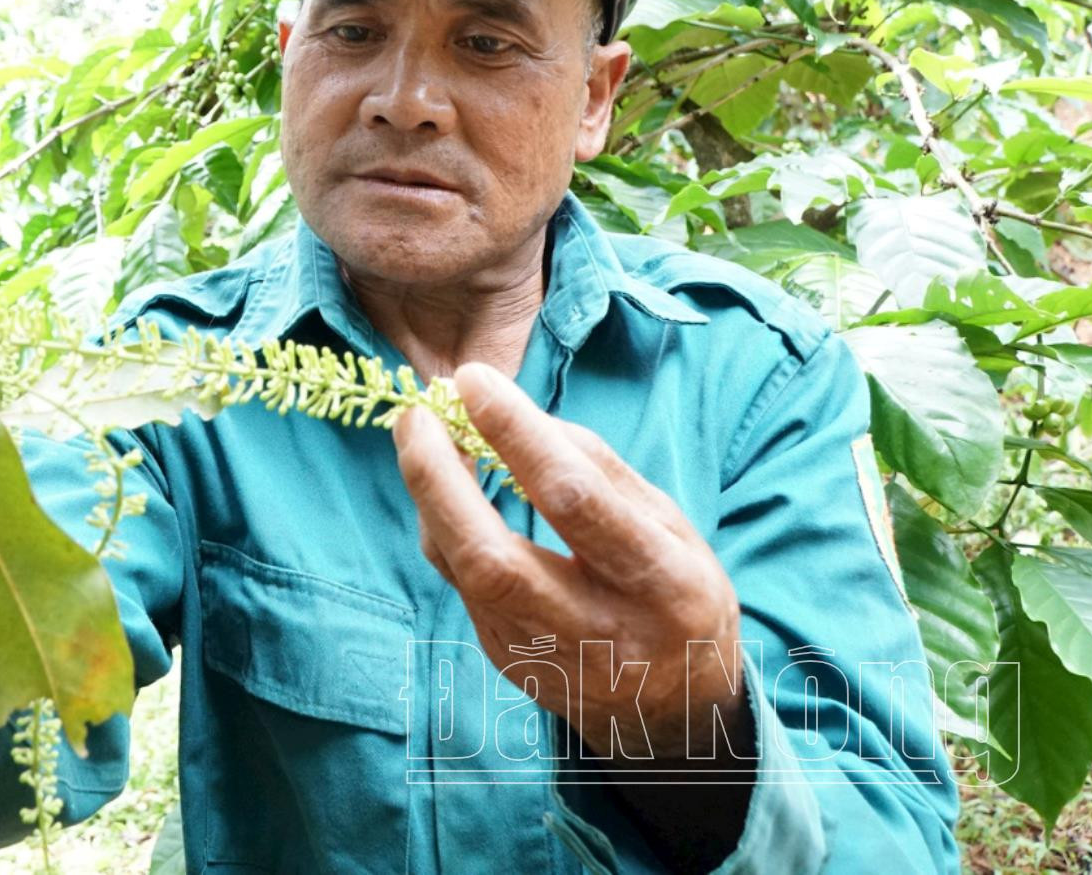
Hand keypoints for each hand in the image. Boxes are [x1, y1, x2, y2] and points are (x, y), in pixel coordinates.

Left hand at [393, 363, 745, 760]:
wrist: (672, 710)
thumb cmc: (676, 593)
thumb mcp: (671, 526)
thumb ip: (601, 472)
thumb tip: (519, 416)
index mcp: (661, 583)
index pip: (575, 500)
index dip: (516, 434)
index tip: (474, 381)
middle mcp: (599, 629)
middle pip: (493, 558)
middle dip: (440, 478)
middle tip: (415, 415)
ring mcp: (545, 656)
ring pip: (463, 573)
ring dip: (429, 496)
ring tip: (418, 434)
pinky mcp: (507, 660)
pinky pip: (460, 585)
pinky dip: (442, 526)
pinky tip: (440, 486)